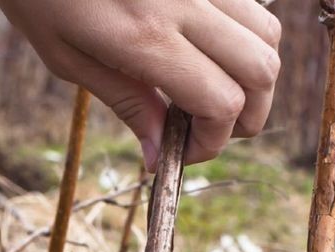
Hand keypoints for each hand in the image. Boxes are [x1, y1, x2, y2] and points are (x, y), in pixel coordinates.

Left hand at [0, 0, 280, 169]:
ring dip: (252, 75)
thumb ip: (125, 102)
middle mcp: (185, 0)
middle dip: (247, 117)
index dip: (212, 142)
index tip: (183, 152)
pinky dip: (243, 36)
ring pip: (267, 33)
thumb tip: (160, 153)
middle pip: (261, 70)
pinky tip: (206, 51)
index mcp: (146, 36)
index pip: (221, 102)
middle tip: (208, 131)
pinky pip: (248, 2)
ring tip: (214, 92)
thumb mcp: (67, 57)